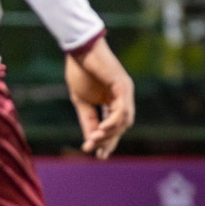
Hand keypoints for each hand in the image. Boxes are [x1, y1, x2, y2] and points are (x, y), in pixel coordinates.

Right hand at [64, 36, 134, 158]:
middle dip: (109, 140)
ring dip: (111, 132)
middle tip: (97, 151)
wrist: (79, 51)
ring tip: (96, 139)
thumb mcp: (82, 102)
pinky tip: (102, 129)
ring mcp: (125, 92)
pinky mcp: (123, 86)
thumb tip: (90, 140)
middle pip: (121, 126)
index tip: (99, 155)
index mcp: (114, 101)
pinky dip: (113, 121)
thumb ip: (88, 120)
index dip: (108, 141)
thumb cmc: (79, 72)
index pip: (115, 126)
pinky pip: (122, 109)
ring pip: (124, 120)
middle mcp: (123, 98)